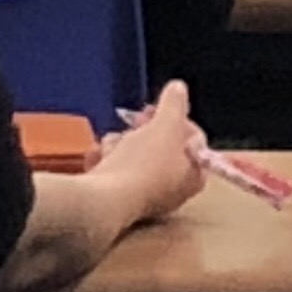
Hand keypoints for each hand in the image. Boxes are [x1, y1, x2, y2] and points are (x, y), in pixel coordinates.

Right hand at [102, 78, 210, 225]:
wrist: (104, 202)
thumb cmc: (144, 163)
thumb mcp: (165, 124)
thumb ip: (174, 102)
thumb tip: (178, 88)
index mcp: (195, 176)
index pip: (192, 139)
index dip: (174, 117)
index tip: (156, 108)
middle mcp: (174, 192)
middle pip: (160, 148)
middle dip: (142, 131)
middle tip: (133, 123)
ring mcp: (144, 199)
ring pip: (133, 158)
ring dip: (119, 144)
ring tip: (111, 144)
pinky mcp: (117, 204)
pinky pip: (113, 173)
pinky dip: (105, 161)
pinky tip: (96, 156)